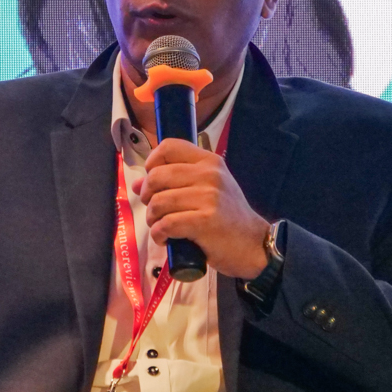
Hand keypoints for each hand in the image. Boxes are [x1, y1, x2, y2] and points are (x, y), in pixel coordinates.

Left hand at [133, 139, 269, 278]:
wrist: (253, 244)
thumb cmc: (227, 217)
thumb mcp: (207, 190)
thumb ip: (175, 182)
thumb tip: (138, 184)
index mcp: (209, 162)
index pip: (169, 146)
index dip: (152, 162)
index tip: (152, 179)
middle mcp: (209, 175)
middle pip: (157, 176)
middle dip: (148, 196)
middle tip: (154, 209)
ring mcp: (209, 197)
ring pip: (159, 202)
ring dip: (152, 218)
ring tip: (161, 227)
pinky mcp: (205, 221)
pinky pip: (166, 224)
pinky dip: (159, 234)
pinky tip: (166, 239)